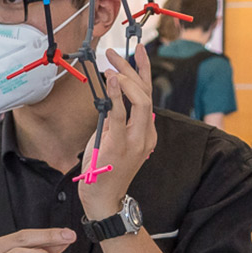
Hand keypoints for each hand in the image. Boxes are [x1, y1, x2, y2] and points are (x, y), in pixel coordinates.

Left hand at [78, 46, 157, 220]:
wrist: (103, 200)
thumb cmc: (104, 172)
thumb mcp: (110, 141)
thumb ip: (113, 121)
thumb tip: (108, 101)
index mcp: (146, 133)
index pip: (148, 96)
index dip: (144, 71)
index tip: (137, 52)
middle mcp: (146, 135)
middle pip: (146, 93)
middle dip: (133, 68)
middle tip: (116, 54)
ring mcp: (136, 141)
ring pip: (141, 101)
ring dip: (127, 78)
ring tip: (113, 64)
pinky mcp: (120, 145)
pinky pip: (121, 115)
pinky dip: (118, 95)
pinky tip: (112, 81)